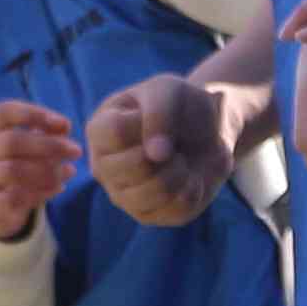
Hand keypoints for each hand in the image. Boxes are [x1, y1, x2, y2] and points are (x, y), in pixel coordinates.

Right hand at [0, 100, 78, 243]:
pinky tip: (58, 187)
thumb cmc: (19, 162)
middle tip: (76, 150)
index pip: (4, 112)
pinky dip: (42, 192)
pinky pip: (14, 197)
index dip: (35, 115)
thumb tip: (64, 127)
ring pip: (11, 170)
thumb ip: (47, 132)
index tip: (65, 125)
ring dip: (46, 170)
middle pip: (10, 141)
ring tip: (69, 170)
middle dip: (48, 145)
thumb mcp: (30, 143)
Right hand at [86, 75, 231, 227]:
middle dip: (166, 152)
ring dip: (179, 173)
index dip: (148, 123)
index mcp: (98, 130)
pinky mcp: (148, 215)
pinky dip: (193, 190)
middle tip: (174, 143)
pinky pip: (174, 211)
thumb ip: (159, 113)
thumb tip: (156, 155)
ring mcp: (122, 195)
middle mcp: (102, 166)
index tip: (158, 116)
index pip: (116, 131)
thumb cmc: (179, 106)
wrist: (208, 131)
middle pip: (132, 166)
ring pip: (150, 193)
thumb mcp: (169, 91)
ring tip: (181, 160)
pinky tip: (188, 177)